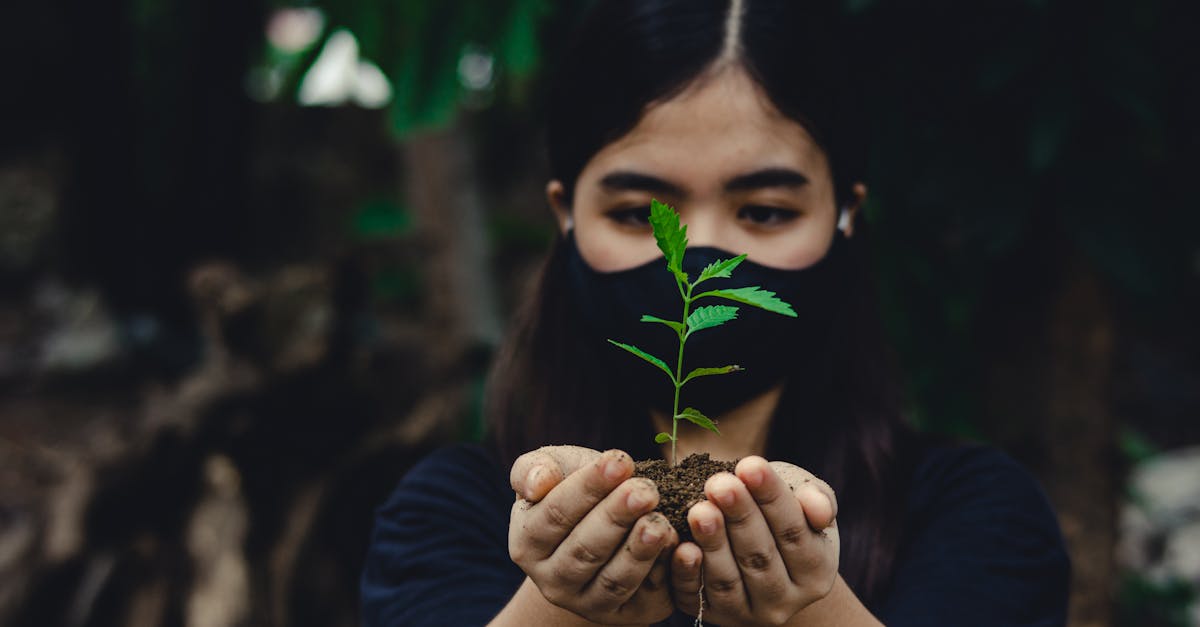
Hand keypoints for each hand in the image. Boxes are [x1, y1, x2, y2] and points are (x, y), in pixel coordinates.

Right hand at [508, 446, 678, 624]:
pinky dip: (663, 570)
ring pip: (614, 579)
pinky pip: (646, 596)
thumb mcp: (553, 471)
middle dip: (617, 517)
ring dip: (639, 551)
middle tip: (646, 490)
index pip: (556, 514)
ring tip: (659, 521)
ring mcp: (590, 603)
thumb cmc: (573, 491)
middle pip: (585, 549)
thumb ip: (535, 469)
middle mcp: (553, 581)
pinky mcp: (628, 614)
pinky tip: (676, 543)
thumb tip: (539, 482)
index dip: (588, 487)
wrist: (599, 532)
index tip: (619, 461)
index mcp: (527, 544)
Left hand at [670, 456, 838, 626]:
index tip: (750, 465)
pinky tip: (682, 546)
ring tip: (699, 510)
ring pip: (728, 580)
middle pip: (760, 557)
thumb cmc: (783, 515)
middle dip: (739, 516)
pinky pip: (696, 598)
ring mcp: (746, 613)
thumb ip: (817, 499)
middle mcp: (784, 601)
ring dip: (713, 543)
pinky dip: (687, 574)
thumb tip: (818, 509)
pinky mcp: (711, 616)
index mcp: (816, 572)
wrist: (759, 555)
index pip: (794, 533)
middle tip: (719, 484)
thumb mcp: (805, 500)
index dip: (772, 498)